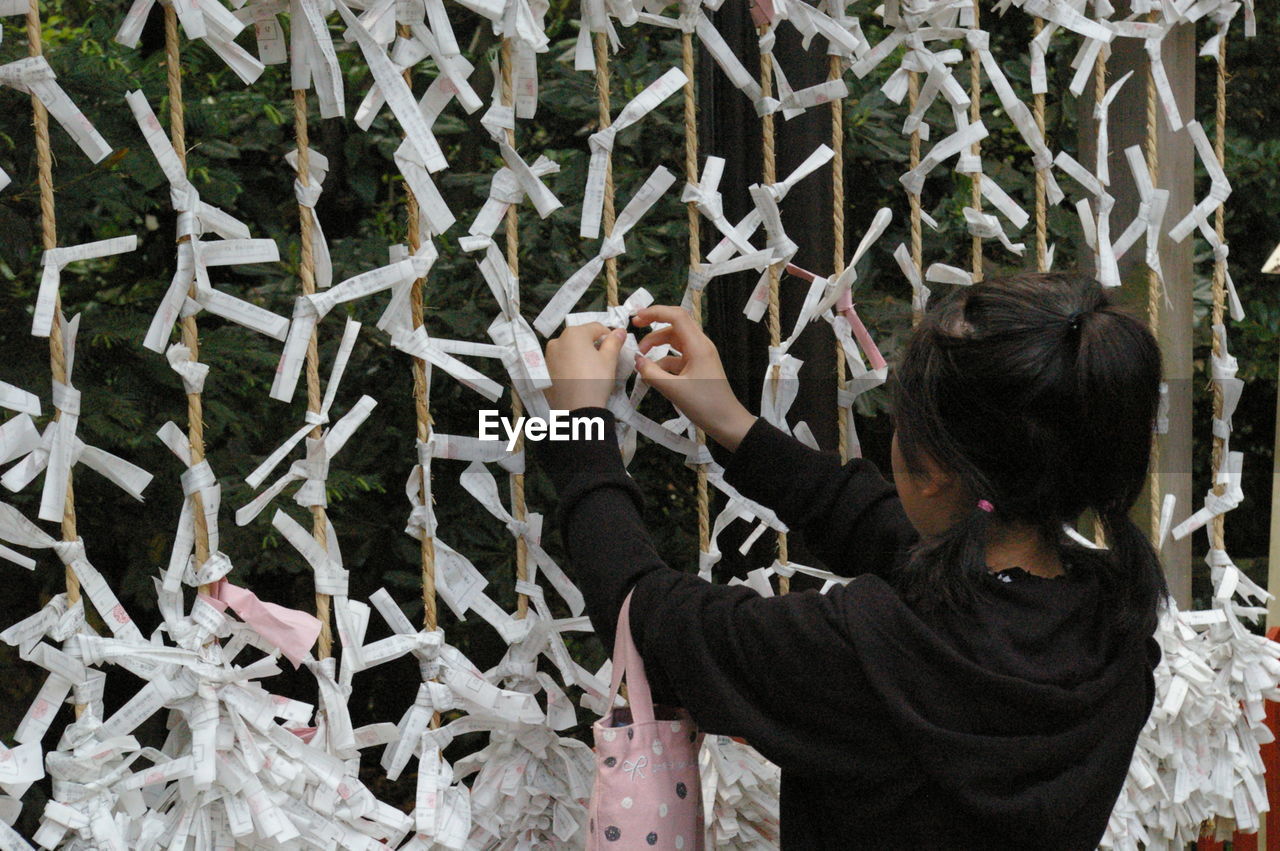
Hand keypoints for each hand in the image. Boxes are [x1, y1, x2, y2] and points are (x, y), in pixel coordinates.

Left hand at [545, 323, 626, 411]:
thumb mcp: (609, 360)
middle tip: (603, 361)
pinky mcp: (544, 371)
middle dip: (592, 345)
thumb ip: (614, 342)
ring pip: (569, 350)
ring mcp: (548, 356)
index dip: (609, 336)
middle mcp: (557, 340)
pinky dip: (569, 365)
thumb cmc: (595, 380)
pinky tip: (577, 378)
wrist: (576, 409)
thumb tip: (620, 330)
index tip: (615, 348)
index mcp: (574, 333)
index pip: (596, 327)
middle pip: (580, 337)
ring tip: (589, 371)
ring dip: (579, 355)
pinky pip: (560, 362)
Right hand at [632, 305, 756, 450]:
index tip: (636, 319)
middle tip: (635, 336)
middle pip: (674, 326)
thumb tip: (636, 361)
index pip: (676, 316)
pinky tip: (652, 376)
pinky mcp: (698, 368)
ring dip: (657, 348)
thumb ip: (651, 373)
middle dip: (653, 329)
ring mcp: (700, 356)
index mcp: (698, 345)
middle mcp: (700, 346)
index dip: (655, 312)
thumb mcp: (673, 389)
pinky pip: (677, 358)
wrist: (727, 423)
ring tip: (641, 361)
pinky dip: (663, 363)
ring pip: (674, 343)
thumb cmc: (705, 405)